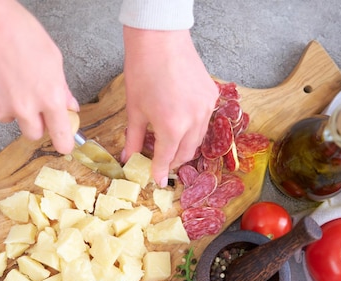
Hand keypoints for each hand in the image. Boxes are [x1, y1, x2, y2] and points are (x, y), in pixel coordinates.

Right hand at [0, 0, 78, 153]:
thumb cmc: (17, 30)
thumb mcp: (52, 57)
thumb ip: (62, 88)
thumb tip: (68, 106)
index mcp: (49, 96)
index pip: (61, 136)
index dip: (63, 142)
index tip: (63, 144)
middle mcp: (25, 108)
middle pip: (34, 134)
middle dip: (34, 123)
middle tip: (29, 100)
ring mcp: (0, 111)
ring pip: (10, 121)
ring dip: (10, 108)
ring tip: (6, 79)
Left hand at [121, 27, 217, 186]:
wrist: (160, 40)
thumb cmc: (142, 71)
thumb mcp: (134, 110)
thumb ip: (133, 139)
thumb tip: (128, 158)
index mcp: (171, 127)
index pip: (166, 159)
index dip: (159, 172)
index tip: (156, 180)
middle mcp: (194, 121)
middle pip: (186, 153)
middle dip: (172, 161)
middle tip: (161, 162)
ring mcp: (206, 107)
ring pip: (198, 139)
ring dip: (185, 146)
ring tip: (170, 144)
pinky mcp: (212, 95)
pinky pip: (205, 121)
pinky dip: (194, 128)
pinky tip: (181, 123)